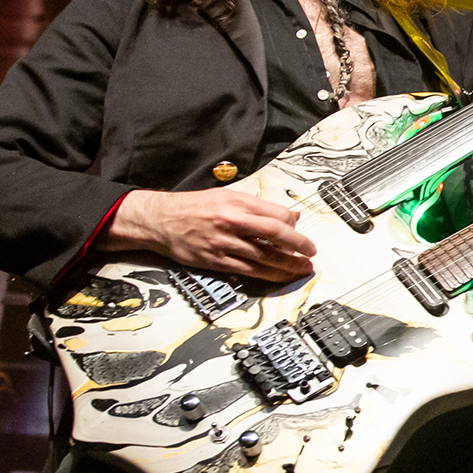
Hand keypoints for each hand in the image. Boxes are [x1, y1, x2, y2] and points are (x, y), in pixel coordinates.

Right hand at [101, 188, 316, 281]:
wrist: (160, 220)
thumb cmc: (195, 206)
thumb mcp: (228, 196)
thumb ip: (259, 206)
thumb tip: (289, 216)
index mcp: (237, 203)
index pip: (276, 215)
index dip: (294, 226)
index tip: (302, 233)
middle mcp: (232, 222)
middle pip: (275, 235)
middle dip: (299, 246)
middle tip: (311, 253)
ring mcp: (224, 243)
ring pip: (264, 256)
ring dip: (288, 264)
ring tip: (303, 268)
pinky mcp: (215, 260)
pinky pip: (247, 270)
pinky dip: (267, 275)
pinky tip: (280, 277)